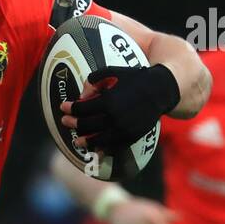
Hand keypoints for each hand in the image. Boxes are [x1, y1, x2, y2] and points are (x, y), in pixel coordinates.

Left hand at [61, 64, 179, 151]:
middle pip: (87, 124)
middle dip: (73, 123)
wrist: (161, 90)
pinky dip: (103, 150)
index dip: (70, 108)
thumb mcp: (112, 72)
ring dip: (85, 141)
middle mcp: (115, 117)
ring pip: (98, 139)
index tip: (63, 107)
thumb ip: (93, 81)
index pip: (82, 108)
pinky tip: (95, 151)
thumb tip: (81, 96)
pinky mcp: (132, 136)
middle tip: (65, 121)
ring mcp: (124, 129)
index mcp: (108, 101)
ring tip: (76, 141)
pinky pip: (114, 147)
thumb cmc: (134, 78)